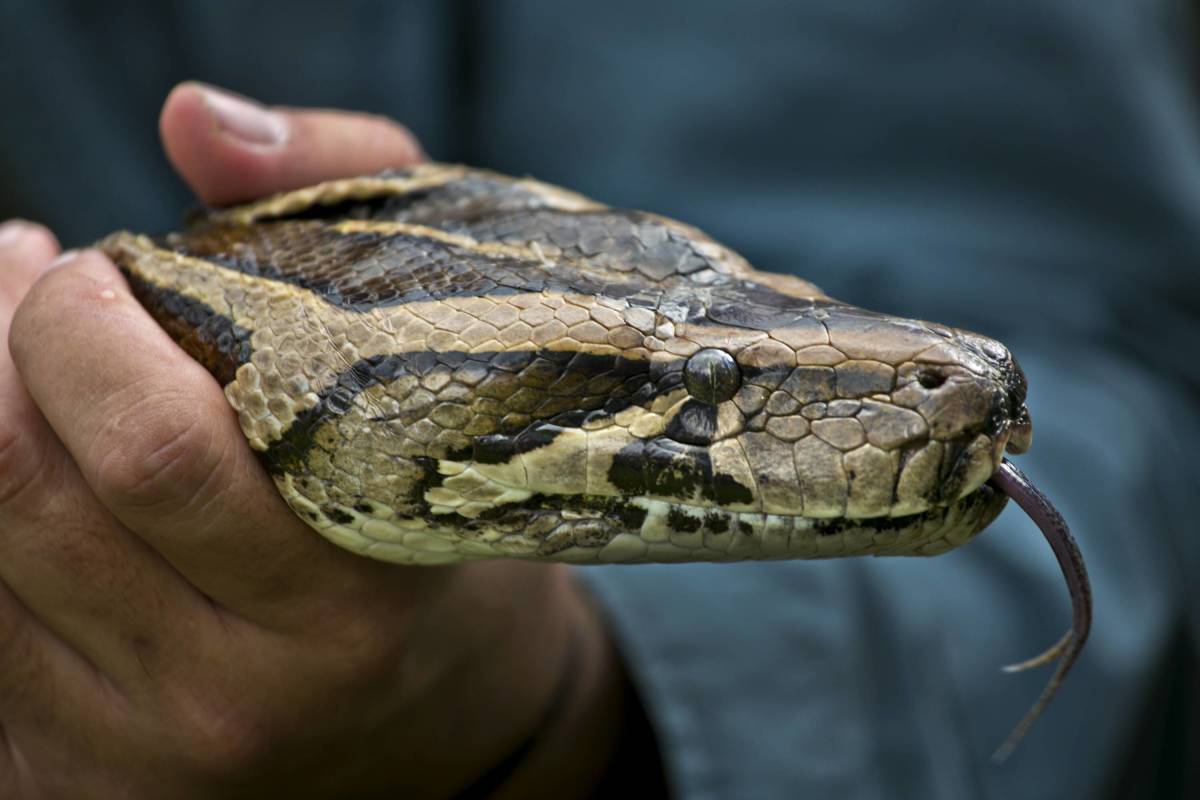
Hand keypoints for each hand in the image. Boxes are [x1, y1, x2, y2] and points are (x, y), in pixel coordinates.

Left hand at [0, 83, 628, 798]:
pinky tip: (25, 456)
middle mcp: (249, 698)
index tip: (105, 263)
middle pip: (29, 494)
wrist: (432, 711)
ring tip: (27, 357)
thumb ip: (346, 190)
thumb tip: (190, 118)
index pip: (157, 453)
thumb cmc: (437, 498)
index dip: (83, 327)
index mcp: (355, 598)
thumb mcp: (441, 337)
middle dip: (3, 350)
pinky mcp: (76, 791)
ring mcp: (151, 755)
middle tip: (50, 289)